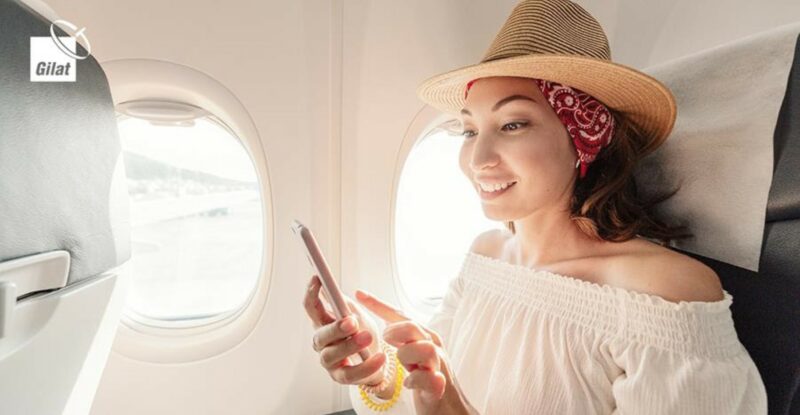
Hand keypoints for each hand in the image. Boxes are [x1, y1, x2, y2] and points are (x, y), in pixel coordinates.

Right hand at [302, 275, 386, 387]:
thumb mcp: (357, 314)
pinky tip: (379, 358)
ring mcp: (329, 361)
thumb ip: (345, 304)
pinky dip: (366, 366)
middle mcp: (322, 343)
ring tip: (367, 337)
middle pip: (320, 335)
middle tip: (352, 321)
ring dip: (350, 346)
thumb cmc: (363, 334)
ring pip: (332, 354)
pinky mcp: (341, 377)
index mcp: (323, 323)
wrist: (377, 359)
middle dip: (335, 327)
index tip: (318, 279)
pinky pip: (351, 373)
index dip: (311, 293)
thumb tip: (333, 288)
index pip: (311, 307)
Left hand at [355, 289, 474, 414]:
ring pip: (425, 348)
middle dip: (394, 332)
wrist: (449, 408)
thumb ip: (403, 340)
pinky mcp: (440, 387)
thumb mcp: (414, 355)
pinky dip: (416, 379)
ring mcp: (439, 366)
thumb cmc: (428, 379)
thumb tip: (386, 325)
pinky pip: (429, 378)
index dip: (378, 305)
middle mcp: (434, 347)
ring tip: (404, 366)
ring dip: (406, 355)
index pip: (401, 315)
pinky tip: (409, 383)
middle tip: (386, 342)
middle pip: (413, 326)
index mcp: (425, 337)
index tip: (359, 295)